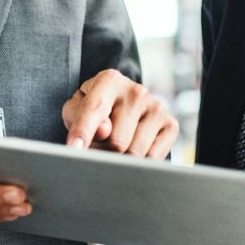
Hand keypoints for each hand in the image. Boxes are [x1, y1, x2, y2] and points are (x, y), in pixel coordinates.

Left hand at [61, 68, 178, 158]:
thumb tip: (103, 131)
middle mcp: (136, 91)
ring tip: (114, 148)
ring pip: (134, 154)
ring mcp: (157, 107)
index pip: (94, 110)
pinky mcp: (171, 124)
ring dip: (120, 160)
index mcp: (109, 81)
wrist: (124, 103)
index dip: (82, 132)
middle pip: (115, 142)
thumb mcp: (76, 108)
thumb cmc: (95, 109)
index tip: (74, 149)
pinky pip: (153, 159)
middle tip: (97, 148)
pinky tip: (132, 151)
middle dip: (103, 153)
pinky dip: (139, 164)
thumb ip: (79, 118)